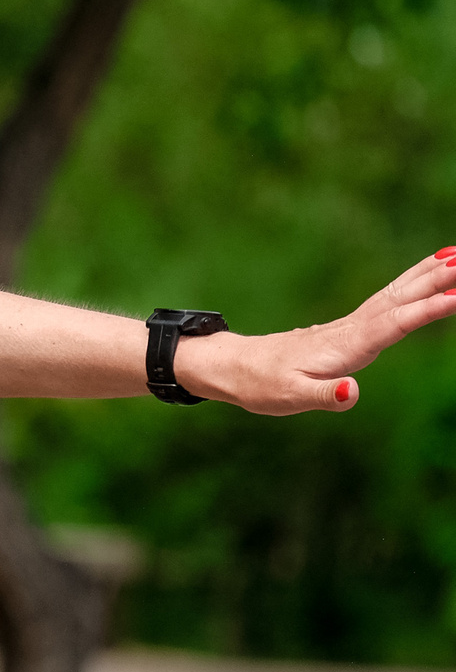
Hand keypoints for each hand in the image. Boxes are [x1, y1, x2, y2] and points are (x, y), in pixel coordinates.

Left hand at [185, 248, 455, 413]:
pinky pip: (390, 299)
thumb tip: (352, 392)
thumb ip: (324, 396)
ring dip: (428, 274)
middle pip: (401, 298)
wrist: (235, 367)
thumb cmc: (262, 385)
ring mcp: (352, 325)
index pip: (394, 324)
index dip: (427, 311)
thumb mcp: (290, 397)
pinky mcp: (351, 327)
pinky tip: (427, 278)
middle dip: (436, 280)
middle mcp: (352, 329)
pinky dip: (413, 284)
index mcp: (345, 345)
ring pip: (397, 293)